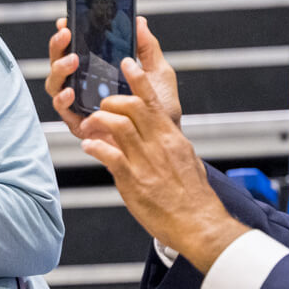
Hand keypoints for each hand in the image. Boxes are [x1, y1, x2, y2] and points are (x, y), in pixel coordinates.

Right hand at [45, 16, 182, 139]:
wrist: (164, 141)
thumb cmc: (160, 110)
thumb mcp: (157, 72)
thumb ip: (147, 48)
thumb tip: (139, 22)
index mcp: (98, 72)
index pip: (76, 49)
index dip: (67, 36)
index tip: (67, 21)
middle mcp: (84, 87)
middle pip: (59, 63)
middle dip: (58, 46)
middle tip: (66, 33)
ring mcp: (78, 105)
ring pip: (55, 84)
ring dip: (59, 69)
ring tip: (72, 60)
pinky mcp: (78, 124)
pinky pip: (62, 110)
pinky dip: (62, 99)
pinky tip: (70, 91)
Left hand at [78, 57, 246, 273]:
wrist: (200, 225)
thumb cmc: (194, 198)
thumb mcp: (186, 162)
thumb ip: (171, 145)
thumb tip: (164, 135)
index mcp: (172, 138)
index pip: (153, 101)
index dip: (138, 80)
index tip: (127, 64)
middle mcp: (159, 145)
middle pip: (132, 107)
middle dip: (111, 102)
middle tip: (102, 107)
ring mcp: (145, 162)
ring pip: (118, 126)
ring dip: (99, 121)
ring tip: (90, 126)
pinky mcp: (132, 180)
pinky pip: (109, 155)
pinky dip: (95, 147)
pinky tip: (88, 146)